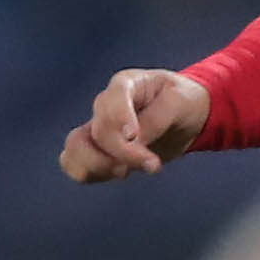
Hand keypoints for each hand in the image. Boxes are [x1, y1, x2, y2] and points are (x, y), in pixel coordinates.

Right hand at [59, 69, 208, 182]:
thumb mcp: (180, 103)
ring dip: (99, 166)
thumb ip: (156, 120)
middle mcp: (105, 105)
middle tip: (153, 165)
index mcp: (125, 84)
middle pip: (97, 130)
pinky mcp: (98, 149)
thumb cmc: (183, 101)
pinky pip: (76, 163)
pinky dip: (92, 174)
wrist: (185, 115)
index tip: (133, 136)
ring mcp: (98, 127)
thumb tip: (133, 142)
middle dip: (122, 153)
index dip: (119, 119)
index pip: (112, 99)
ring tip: (126, 172)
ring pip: (75, 147)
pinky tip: (117, 173)